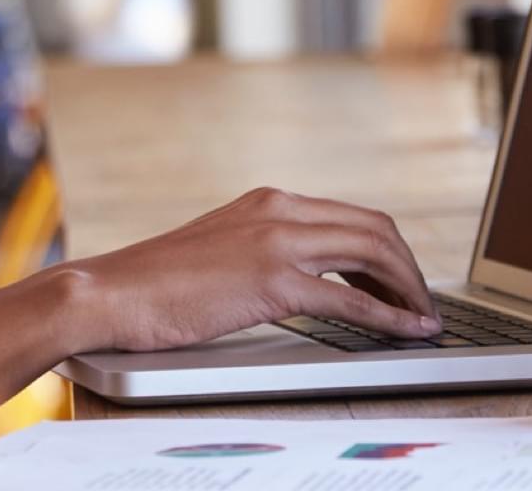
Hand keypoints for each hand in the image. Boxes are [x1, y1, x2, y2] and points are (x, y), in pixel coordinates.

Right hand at [70, 188, 441, 352]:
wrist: (110, 292)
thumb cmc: (158, 281)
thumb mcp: (223, 248)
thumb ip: (265, 248)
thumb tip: (307, 274)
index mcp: (270, 201)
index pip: (352, 216)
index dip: (388, 250)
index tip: (400, 280)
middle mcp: (280, 210)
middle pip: (375, 228)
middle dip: (408, 267)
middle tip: (420, 301)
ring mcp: (277, 242)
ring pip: (372, 254)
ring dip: (407, 287)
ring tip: (421, 316)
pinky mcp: (271, 281)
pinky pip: (351, 301)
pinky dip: (389, 317)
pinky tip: (408, 330)